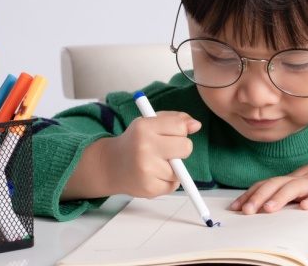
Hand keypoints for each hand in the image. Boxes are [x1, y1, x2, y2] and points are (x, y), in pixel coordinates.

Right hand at [82, 111, 200, 199]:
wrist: (110, 166)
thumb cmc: (135, 142)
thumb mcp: (150, 123)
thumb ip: (175, 119)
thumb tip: (196, 125)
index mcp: (144, 127)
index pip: (180, 127)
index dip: (180, 131)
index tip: (171, 134)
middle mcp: (144, 147)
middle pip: (186, 147)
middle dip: (181, 149)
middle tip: (167, 151)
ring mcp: (146, 169)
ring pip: (181, 170)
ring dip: (173, 169)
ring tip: (155, 164)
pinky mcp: (149, 188)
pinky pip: (173, 185)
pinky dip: (167, 182)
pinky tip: (153, 176)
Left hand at [229, 154, 307, 213]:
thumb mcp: (299, 185)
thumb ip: (282, 194)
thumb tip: (257, 207)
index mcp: (290, 180)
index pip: (266, 184)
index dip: (250, 194)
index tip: (235, 207)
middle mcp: (299, 179)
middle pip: (276, 184)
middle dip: (259, 197)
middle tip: (247, 211)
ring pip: (295, 187)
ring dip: (280, 197)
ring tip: (269, 209)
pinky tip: (306, 207)